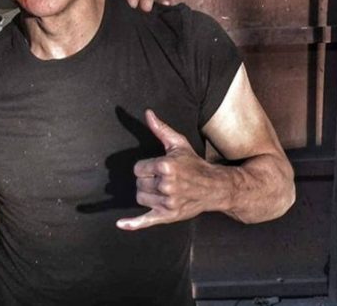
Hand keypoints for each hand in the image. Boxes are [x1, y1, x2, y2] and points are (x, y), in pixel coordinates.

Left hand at [116, 110, 217, 230]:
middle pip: (138, 184)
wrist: (215, 187)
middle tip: (162, 179)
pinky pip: (146, 220)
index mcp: (166, 166)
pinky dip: (133, 223)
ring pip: (140, 198)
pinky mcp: (168, 215)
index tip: (157, 168)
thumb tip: (148, 113)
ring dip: (147, 194)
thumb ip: (161, 130)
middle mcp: (167, 185)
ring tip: (162, 190)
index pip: (137, 169)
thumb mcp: (178, 144)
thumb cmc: (194, 164)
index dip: (145, 168)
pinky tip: (121, 224)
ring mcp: (168, 202)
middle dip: (147, 180)